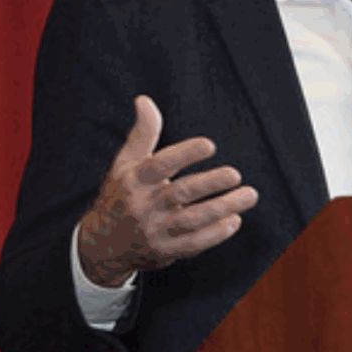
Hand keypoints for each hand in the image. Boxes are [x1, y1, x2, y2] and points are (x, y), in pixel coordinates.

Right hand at [77, 95, 257, 287]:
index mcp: (134, 181)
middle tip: (236, 174)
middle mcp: (144, 206)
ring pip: (192, 220)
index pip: (159, 165)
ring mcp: (155, 231)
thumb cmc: (121, 195)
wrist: (102, 245)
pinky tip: (235, 220)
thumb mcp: (125, 164)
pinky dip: (216, 234)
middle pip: (180, 194)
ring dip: (223, 208)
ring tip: (249, 195)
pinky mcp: (165, 251)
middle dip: (210, 184)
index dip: (185, 154)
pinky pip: (193, 244)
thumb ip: (142, 133)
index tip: (210, 145)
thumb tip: (144, 100)